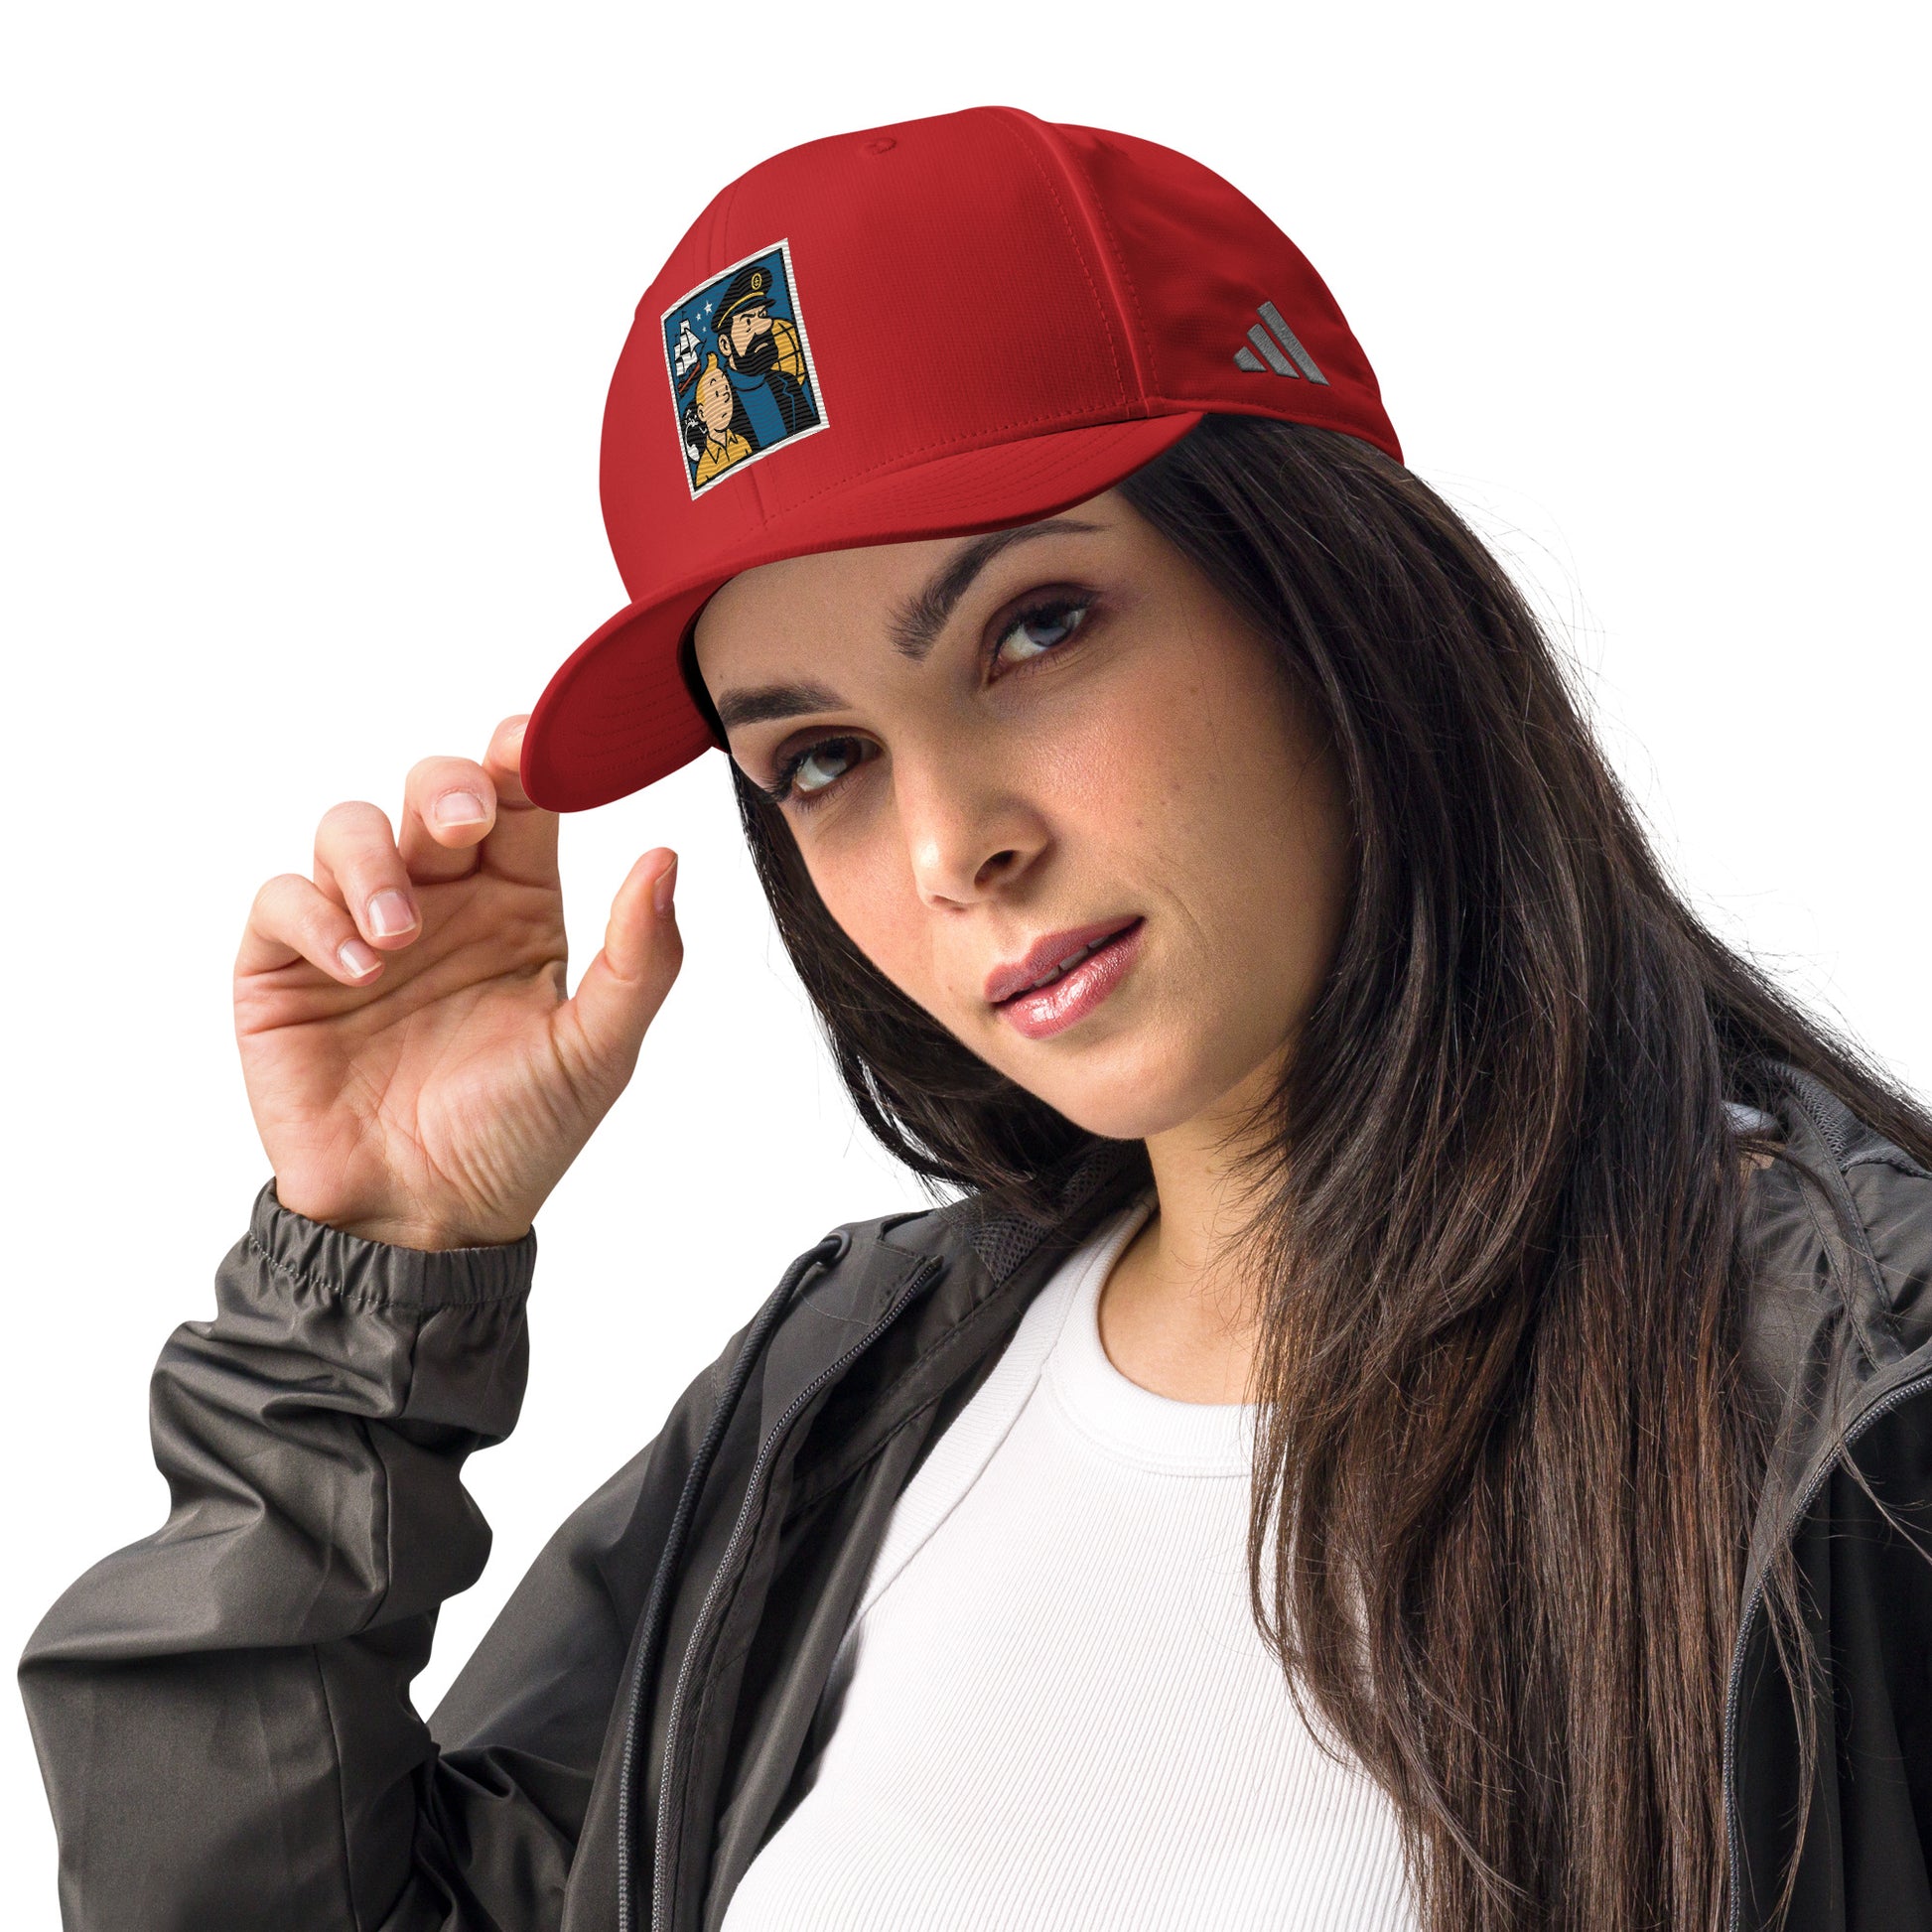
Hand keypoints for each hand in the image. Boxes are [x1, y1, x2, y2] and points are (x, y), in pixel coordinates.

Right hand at [234, 715, 680, 1248]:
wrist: (422, 1220)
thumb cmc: (517, 1137)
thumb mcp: (597, 1051)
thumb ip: (640, 959)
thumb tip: (667, 857)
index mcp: (518, 906)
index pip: (524, 803)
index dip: (529, 758)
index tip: (539, 746)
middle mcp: (441, 902)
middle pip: (434, 790)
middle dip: (448, 786)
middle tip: (464, 824)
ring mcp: (359, 927)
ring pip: (350, 827)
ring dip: (373, 862)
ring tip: (401, 936)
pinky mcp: (286, 967)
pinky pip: (283, 898)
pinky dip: (316, 916)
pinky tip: (359, 967)